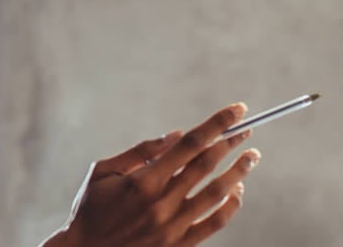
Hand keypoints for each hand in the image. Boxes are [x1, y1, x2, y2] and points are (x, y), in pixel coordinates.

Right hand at [46, 104, 261, 246]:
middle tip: (246, 130)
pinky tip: (237, 190)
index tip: (235, 110)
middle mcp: (161, 202)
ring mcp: (172, 226)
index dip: (217, 123)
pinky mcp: (179, 245)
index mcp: (143, 180)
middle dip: (231, 142)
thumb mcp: (103, 172)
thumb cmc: (91, 209)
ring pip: (218, 192)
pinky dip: (232, 204)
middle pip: (207, 164)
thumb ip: (141, 151)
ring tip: (251, 157)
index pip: (190, 143)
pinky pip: (216, 223)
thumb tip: (176, 135)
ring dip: (239, 171)